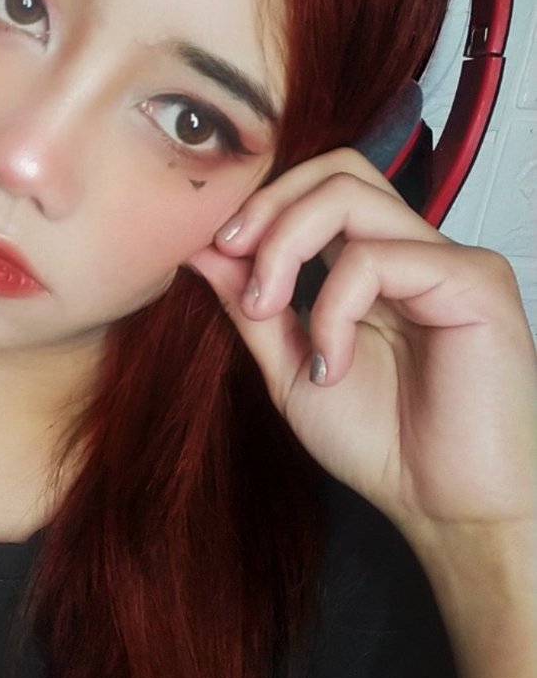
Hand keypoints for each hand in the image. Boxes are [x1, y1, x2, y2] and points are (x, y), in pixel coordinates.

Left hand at [188, 148, 536, 535]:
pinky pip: (376, 258)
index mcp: (376, 264)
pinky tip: (333, 361)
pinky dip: (332, 307)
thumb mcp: (292, 368)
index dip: (261, 204)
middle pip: (336, 169)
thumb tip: (202, 249)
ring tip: (269, 311)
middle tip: (232, 256)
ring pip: (350, 195)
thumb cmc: (382, 444)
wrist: (442, 508)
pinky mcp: (474, 282)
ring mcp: (448, 260)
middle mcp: (414, 250)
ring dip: (286, 249)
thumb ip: (252, 306)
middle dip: (269, 206)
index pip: (319, 187)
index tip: (213, 249)